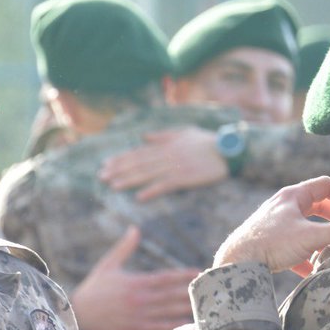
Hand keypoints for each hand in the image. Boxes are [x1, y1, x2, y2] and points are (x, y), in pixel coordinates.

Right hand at [70, 226, 199, 329]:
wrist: (78, 313)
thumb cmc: (94, 288)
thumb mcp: (108, 264)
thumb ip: (125, 247)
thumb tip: (135, 228)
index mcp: (136, 282)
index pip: (166, 277)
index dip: (183, 274)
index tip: (199, 271)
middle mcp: (140, 298)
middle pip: (172, 294)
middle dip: (191, 289)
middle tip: (210, 287)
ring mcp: (139, 314)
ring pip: (169, 310)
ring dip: (187, 307)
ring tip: (205, 304)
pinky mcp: (136, 329)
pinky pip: (159, 327)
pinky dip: (175, 324)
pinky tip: (189, 323)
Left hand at [99, 127, 226, 200]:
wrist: (227, 149)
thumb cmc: (207, 140)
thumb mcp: (183, 132)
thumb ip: (162, 135)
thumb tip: (143, 136)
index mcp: (165, 144)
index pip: (138, 152)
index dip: (120, 158)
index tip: (106, 164)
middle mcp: (167, 155)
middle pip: (138, 163)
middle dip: (119, 170)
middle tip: (102, 177)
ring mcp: (175, 167)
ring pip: (147, 174)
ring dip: (129, 180)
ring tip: (113, 186)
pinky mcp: (186, 178)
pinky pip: (165, 186)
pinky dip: (152, 191)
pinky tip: (140, 197)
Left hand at [213, 176, 329, 274]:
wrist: (235, 262)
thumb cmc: (270, 244)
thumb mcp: (310, 236)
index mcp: (294, 196)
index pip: (327, 186)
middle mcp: (284, 206)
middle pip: (317, 204)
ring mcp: (276, 223)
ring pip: (306, 224)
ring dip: (322, 235)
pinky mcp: (269, 242)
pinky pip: (293, 244)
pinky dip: (306, 254)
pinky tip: (311, 269)